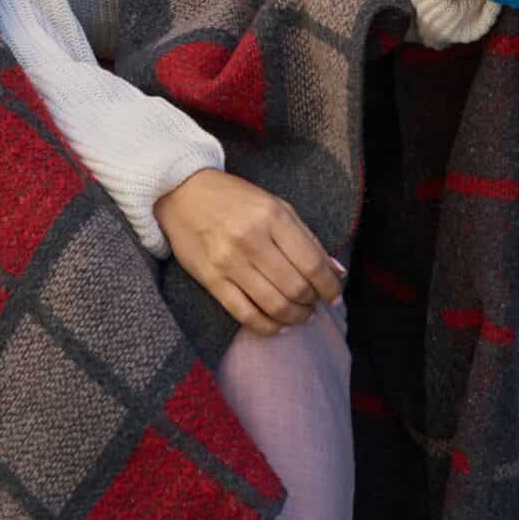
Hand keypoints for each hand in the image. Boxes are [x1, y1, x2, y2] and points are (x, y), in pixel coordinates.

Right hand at [154, 170, 343, 336]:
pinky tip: (278, 326)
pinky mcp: (211, 280)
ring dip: (294, 317)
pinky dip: (267, 326)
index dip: (329, 286)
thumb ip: (306, 238)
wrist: (182, 193)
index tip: (335, 296)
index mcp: (273, 216)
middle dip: (312, 302)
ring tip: (301, 316)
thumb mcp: (276, 206)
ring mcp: (229, 262)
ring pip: (273, 305)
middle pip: (295, 287)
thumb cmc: (235, 198)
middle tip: (315, 304)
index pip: (311, 262)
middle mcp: (252, 239)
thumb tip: (336, 271)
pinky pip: (244, 314)